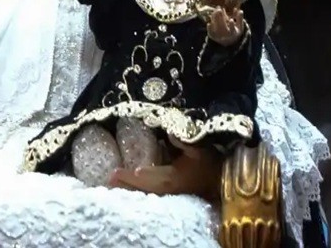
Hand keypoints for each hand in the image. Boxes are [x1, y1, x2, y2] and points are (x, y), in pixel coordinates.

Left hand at [108, 136, 222, 199]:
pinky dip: (136, 190)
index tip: (124, 172)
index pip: (154, 178)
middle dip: (127, 184)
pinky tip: (125, 187)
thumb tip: (170, 133)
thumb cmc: (211, 164)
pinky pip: (149, 194)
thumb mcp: (200, 150)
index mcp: (175, 179)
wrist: (221, 183)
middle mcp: (169, 190)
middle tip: (108, 178)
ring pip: (145, 194)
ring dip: (128, 189)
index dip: (139, 176)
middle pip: (144, 189)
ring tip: (109, 183)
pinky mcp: (168, 197)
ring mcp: (168, 196)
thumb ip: (185, 141)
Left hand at [206, 3, 243, 45]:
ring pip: (215, 26)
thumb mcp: (239, 27)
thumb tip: (240, 10)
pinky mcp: (212, 35)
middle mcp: (225, 35)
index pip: (232, 29)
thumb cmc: (234, 31)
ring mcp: (218, 36)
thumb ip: (240, 18)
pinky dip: (210, 23)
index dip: (231, 25)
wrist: (227, 42)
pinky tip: (210, 17)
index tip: (231, 19)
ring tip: (217, 9)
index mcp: (233, 33)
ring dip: (215, 17)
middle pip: (222, 26)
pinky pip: (210, 29)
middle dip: (220, 17)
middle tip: (219, 9)